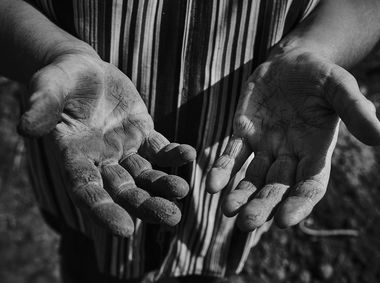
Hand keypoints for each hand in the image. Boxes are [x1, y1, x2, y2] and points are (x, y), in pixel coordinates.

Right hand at [19, 53, 195, 236]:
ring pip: (145, 174)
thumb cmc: (61, 78)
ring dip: (164, 185)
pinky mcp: (142, 133)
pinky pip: (160, 148)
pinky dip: (173, 154)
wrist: (83, 70)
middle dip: (146, 205)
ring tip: (183, 191)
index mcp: (74, 156)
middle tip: (171, 218)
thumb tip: (24, 127)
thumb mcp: (48, 86)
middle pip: (123, 190)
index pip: (87, 191)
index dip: (104, 211)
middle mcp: (101, 159)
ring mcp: (124, 148)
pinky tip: (189, 155)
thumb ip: (42, 105)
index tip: (125, 231)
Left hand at [207, 49, 379, 230]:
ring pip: (251, 178)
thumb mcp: (340, 86)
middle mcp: (290, 155)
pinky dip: (222, 169)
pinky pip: (232, 155)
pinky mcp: (244, 134)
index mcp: (316, 151)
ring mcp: (265, 147)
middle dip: (261, 205)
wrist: (292, 62)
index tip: (284, 221)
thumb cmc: (321, 76)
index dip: (298, 204)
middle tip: (246, 223)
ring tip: (227, 210)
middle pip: (276, 188)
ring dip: (239, 195)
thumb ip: (355, 109)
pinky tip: (211, 184)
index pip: (309, 185)